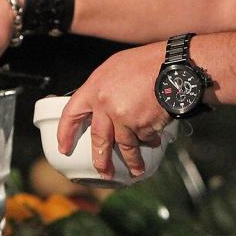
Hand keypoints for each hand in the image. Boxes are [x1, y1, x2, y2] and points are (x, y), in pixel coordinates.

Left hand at [56, 42, 172, 178]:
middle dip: (101, 160)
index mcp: (94, 89)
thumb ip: (102, 88)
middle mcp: (105, 106)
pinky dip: (149, 141)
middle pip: (99, 139)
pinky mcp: (142, 126)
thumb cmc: (145, 63)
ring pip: (125, 146)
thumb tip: (98, 104)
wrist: (172, 66)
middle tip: (103, 171)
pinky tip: (154, 139)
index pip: (71, 114)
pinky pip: (144, 139)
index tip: (64, 147)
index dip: (65, 133)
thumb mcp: (114, 68)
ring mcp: (124, 118)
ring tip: (136, 170)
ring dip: (131, 161)